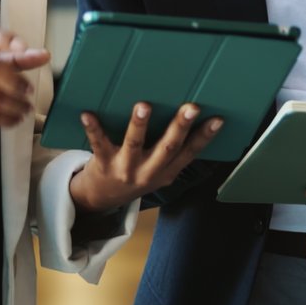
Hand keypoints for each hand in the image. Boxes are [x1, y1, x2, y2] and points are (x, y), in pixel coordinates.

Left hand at [68, 102, 222, 212]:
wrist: (102, 198)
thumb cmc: (135, 176)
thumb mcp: (159, 172)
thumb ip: (172, 152)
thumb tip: (192, 118)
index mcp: (166, 172)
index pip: (189, 153)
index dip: (204, 137)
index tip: (217, 119)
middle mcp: (148, 171)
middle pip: (167, 147)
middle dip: (180, 127)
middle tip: (191, 108)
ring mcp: (125, 168)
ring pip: (134, 144)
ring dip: (140, 124)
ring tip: (144, 106)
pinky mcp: (103, 163)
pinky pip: (98, 144)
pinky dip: (93, 129)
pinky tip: (88, 115)